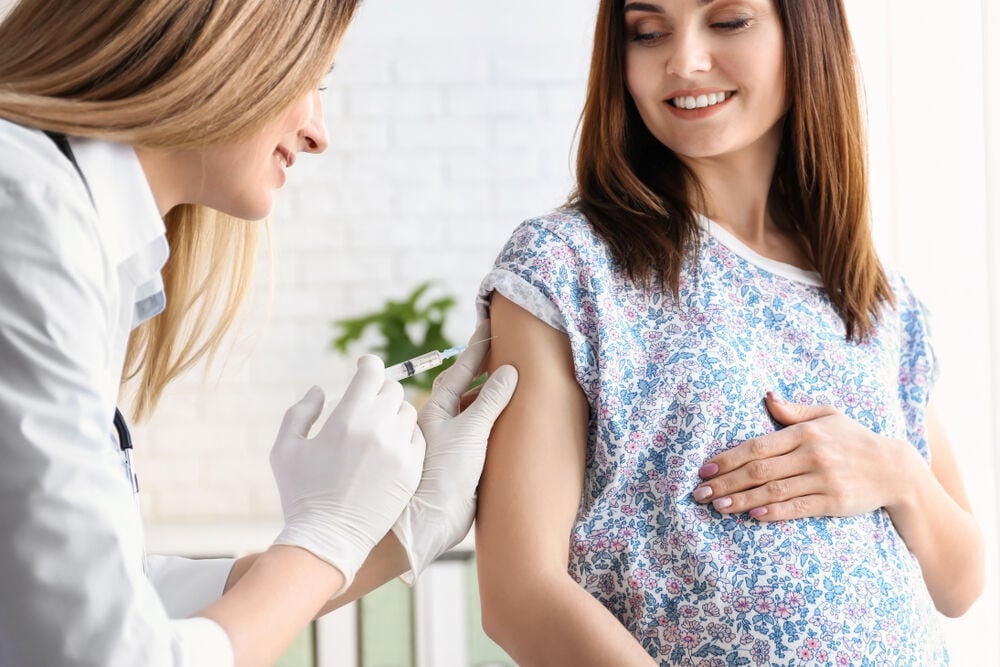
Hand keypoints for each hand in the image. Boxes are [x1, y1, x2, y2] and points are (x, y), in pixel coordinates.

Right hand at [271, 355, 424, 590]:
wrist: (328, 540)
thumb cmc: (300, 494)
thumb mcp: (285, 449)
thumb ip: (300, 413)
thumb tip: (319, 390)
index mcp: (347, 418)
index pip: (372, 372)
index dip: (368, 365)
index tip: (364, 368)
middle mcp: (378, 429)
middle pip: (393, 389)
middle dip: (378, 392)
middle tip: (366, 405)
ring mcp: (400, 450)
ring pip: (408, 412)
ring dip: (393, 414)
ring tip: (376, 429)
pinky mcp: (413, 469)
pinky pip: (418, 437)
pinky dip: (405, 437)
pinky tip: (389, 448)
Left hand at [392, 320, 517, 581]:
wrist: (432, 523)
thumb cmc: (442, 474)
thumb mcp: (470, 431)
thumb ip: (491, 401)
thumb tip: (508, 371)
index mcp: (437, 409)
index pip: (460, 370)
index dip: (476, 348)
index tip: (488, 324)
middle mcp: (444, 424)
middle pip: (468, 389)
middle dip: (486, 369)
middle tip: (507, 348)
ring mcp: (455, 445)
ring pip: (478, 413)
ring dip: (496, 398)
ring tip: (518, 381)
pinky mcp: (466, 466)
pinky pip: (486, 436)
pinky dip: (501, 424)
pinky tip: (517, 421)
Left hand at [691, 392, 909, 520]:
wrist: (893, 468)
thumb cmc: (853, 439)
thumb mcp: (827, 415)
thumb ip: (794, 411)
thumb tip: (767, 397)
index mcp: (804, 432)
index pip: (757, 446)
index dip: (728, 459)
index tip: (705, 470)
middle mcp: (812, 454)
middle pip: (759, 470)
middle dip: (726, 483)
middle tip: (700, 494)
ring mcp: (824, 479)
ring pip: (774, 491)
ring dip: (743, 501)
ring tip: (718, 507)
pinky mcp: (835, 501)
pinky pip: (799, 508)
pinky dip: (775, 513)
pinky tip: (753, 517)